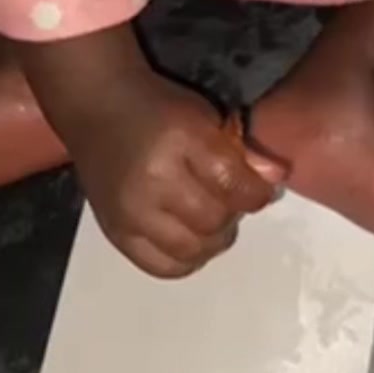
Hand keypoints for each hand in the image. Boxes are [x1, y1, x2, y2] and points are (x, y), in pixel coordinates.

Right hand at [74, 78, 284, 277]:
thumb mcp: (204, 114)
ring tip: (211, 218)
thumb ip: (240, 148)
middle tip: (231, 200)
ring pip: (191, 250)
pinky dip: (186, 259)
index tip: (260, 190)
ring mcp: (130, 213)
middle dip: (234, 214)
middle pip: (214, 222)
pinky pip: (161, 267)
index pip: (233, 184)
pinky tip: (191, 238)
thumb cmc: (157, 106)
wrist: (98, 108)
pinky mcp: (115, 234)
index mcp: (180, 141)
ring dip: (212, 240)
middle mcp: (153, 181)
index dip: (256, 194)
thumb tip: (275, 178)